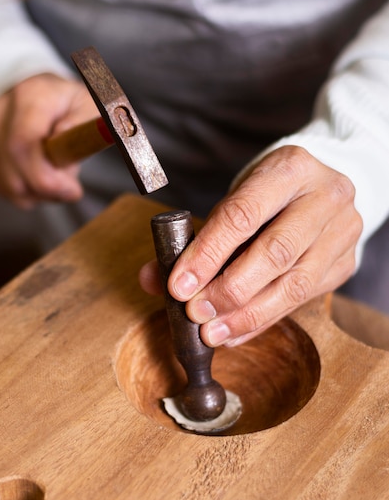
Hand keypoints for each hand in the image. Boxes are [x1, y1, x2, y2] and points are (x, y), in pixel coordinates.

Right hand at [0, 73, 97, 207]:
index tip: (71, 190)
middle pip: (14, 171)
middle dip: (47, 191)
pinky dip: (21, 193)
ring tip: (55, 176)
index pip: (24, 143)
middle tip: (70, 189)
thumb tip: (62, 137)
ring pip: (8, 184)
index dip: (45, 177)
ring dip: (37, 193)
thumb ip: (81, 122)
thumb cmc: (69, 106)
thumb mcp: (90, 108)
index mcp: (30, 96)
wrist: (41, 98)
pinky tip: (35, 178)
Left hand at [140, 146, 362, 346]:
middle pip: (276, 252)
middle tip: (196, 312)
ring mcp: (342, 232)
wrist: (321, 189)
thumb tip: (152, 278)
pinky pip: (302, 300)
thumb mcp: (233, 199)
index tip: (179, 285)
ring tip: (212, 331)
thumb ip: (193, 237)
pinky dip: (264, 320)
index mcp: (291, 168)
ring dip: (247, 314)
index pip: (244, 214)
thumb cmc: (268, 194)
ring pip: (295, 283)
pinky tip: (236, 331)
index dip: (208, 254)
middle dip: (229, 290)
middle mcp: (326, 197)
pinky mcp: (345, 263)